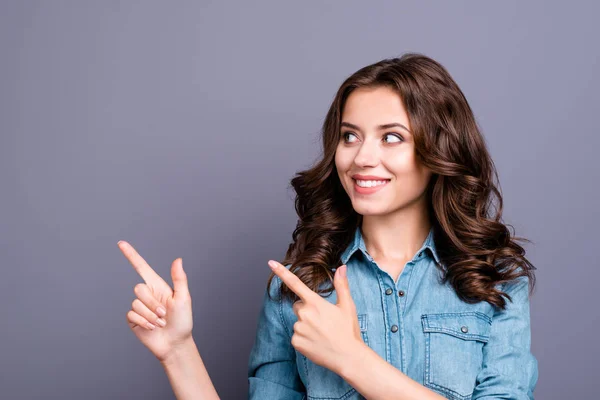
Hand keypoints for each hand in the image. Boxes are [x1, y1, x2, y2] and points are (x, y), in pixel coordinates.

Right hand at [118, 240, 192, 362]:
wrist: (175, 343)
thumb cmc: (183, 321)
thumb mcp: (184, 298)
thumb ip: (179, 279)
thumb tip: (178, 259)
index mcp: (158, 286)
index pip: (142, 267)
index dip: (131, 255)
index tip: (121, 243)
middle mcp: (147, 294)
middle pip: (139, 289)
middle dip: (152, 303)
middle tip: (164, 314)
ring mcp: (139, 307)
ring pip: (136, 303)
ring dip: (150, 315)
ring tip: (160, 323)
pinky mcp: (133, 319)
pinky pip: (131, 315)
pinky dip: (143, 322)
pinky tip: (152, 328)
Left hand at [268, 260, 363, 374]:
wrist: (348, 357)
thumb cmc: (348, 331)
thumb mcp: (347, 306)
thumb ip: (341, 285)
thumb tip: (341, 267)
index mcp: (315, 303)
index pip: (295, 283)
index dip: (281, 272)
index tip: (270, 263)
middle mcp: (304, 314)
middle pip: (298, 306)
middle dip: (307, 310)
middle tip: (323, 321)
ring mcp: (299, 329)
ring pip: (298, 322)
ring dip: (306, 326)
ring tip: (322, 334)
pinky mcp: (296, 342)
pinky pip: (296, 336)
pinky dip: (304, 339)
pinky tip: (317, 343)